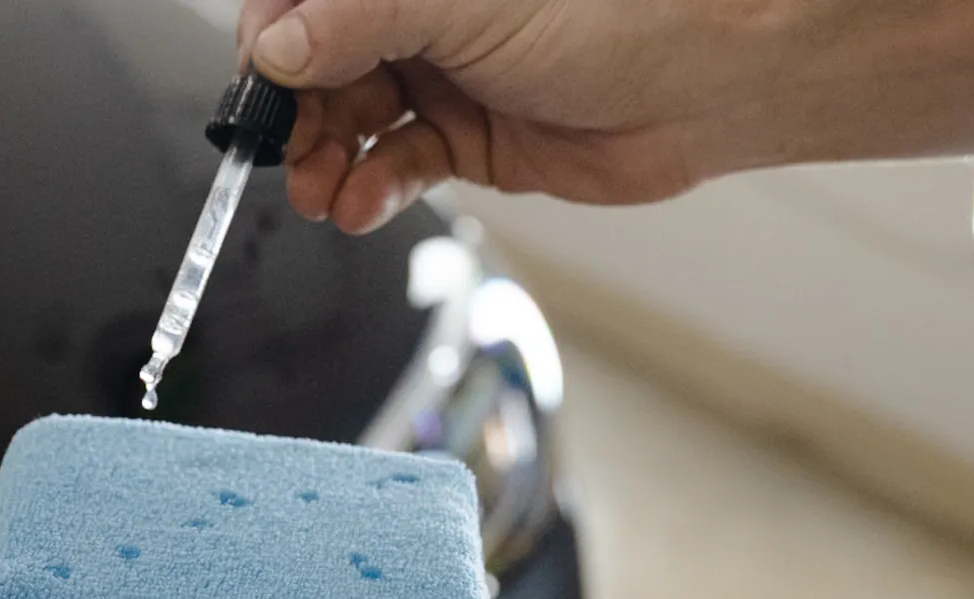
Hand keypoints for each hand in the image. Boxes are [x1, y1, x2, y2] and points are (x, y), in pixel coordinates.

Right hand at [233, 0, 973, 231]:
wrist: (710, 81)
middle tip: (287, 156)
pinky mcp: (466, 137)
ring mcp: (439, 74)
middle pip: (316, 66)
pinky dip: (371, 189)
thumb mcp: (465, 5)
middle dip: (294, 117)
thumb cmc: (618, 11)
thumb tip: (276, 46)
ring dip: (324, 162)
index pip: (304, 4)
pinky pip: (393, 165)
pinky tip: (361, 204)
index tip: (263, 90)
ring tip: (323, 191)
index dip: (275, 46)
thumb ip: (360, 20)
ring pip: (347, 121)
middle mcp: (418, 15)